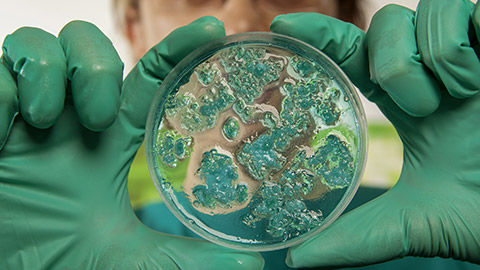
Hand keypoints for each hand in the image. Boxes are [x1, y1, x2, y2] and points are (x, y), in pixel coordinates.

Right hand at [0, 18, 262, 268]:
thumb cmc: (58, 260)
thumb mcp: (125, 259)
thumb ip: (181, 260)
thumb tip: (250, 267)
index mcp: (108, 138)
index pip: (148, 77)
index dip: (179, 50)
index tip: (212, 31)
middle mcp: (69, 114)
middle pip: (87, 41)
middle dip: (95, 66)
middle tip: (98, 117)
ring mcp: (23, 110)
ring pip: (38, 43)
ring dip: (48, 73)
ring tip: (44, 121)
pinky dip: (0, 91)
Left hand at [270, 0, 479, 267]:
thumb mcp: (413, 224)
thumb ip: (358, 238)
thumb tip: (297, 261)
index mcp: (409, 105)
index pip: (354, 57)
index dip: (319, 37)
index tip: (282, 26)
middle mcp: (434, 73)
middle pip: (384, 26)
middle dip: (389, 63)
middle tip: (418, 107)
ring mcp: (471, 52)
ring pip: (420, 15)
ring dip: (425, 65)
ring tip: (452, 100)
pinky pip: (465, 12)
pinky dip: (459, 50)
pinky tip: (477, 81)